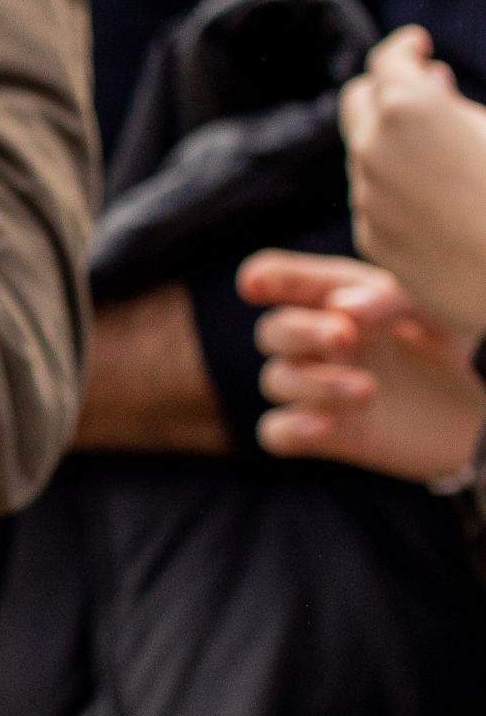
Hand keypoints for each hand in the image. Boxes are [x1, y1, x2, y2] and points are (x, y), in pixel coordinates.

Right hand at [238, 249, 485, 482]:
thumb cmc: (462, 347)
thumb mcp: (435, 309)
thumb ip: (388, 299)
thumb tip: (341, 306)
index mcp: (344, 303)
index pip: (289, 283)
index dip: (268, 280)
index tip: (254, 284)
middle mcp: (323, 345)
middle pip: (274, 331)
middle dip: (299, 331)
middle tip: (343, 336)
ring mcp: (321, 391)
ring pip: (276, 380)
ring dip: (313, 382)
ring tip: (367, 391)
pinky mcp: (329, 435)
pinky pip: (277, 433)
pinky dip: (292, 428)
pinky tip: (324, 426)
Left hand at [341, 28, 485, 347]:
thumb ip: (454, 102)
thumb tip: (430, 80)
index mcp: (407, 109)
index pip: (387, 61)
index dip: (403, 48)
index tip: (416, 45)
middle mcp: (372, 150)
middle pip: (359, 103)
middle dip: (384, 89)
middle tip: (419, 85)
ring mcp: (367, 197)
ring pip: (366, 154)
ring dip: (392, 141)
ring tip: (437, 144)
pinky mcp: (371, 238)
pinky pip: (375, 199)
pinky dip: (395, 185)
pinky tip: (434, 194)